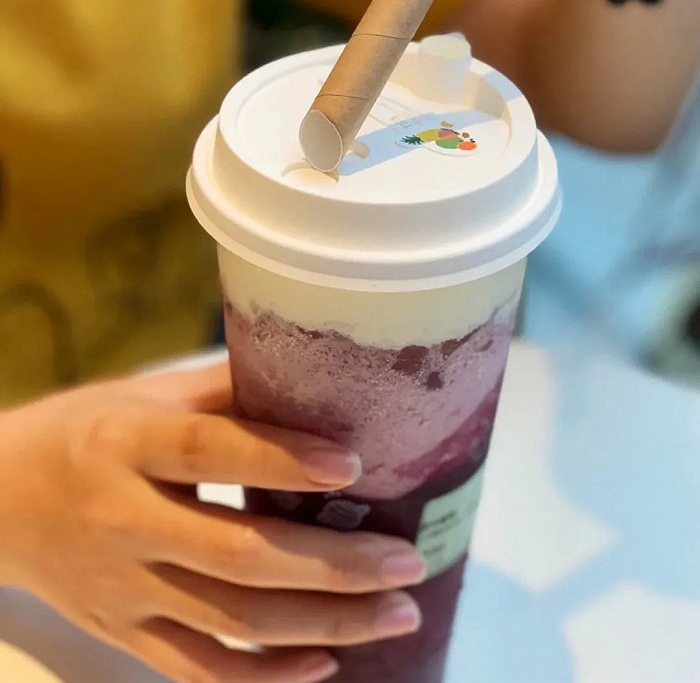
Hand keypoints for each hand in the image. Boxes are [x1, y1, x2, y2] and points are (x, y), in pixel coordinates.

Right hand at [0, 363, 424, 682]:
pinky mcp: (122, 632)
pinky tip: (325, 664)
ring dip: (323, 623)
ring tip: (397, 611)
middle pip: (239, 554)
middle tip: (406, 562)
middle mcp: (123, 519)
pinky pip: (197, 669)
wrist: (1, 498)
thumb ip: (225, 392)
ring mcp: (123, 588)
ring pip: (232, 620)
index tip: (354, 464)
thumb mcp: (145, 394)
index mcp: (128, 442)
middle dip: (333, 565)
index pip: (210, 450)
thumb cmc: (85, 430)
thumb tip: (317, 378)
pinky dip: (264, 676)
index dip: (281, 458)